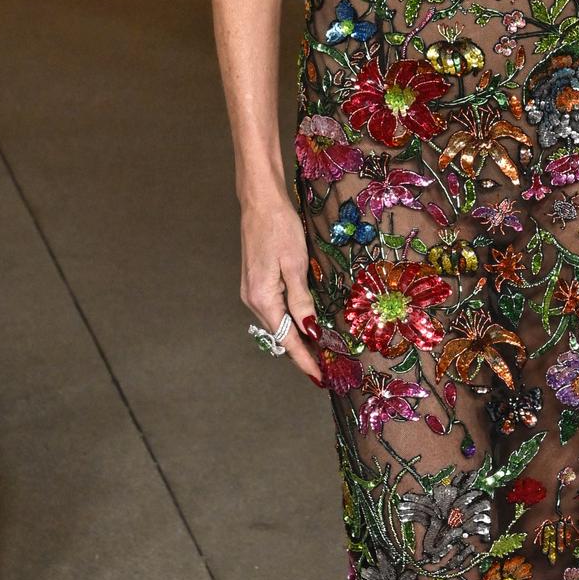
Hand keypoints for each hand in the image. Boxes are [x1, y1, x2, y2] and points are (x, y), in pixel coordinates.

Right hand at [240, 193, 323, 384]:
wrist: (260, 201)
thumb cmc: (280, 227)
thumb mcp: (295, 264)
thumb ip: (301, 300)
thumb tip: (310, 331)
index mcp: (263, 298)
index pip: (287, 339)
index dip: (305, 359)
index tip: (320, 377)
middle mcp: (253, 300)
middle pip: (281, 335)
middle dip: (303, 353)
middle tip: (327, 368)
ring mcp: (252, 292)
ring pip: (277, 324)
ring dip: (297, 338)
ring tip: (321, 351)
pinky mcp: (255, 283)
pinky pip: (275, 311)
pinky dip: (290, 322)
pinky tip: (305, 325)